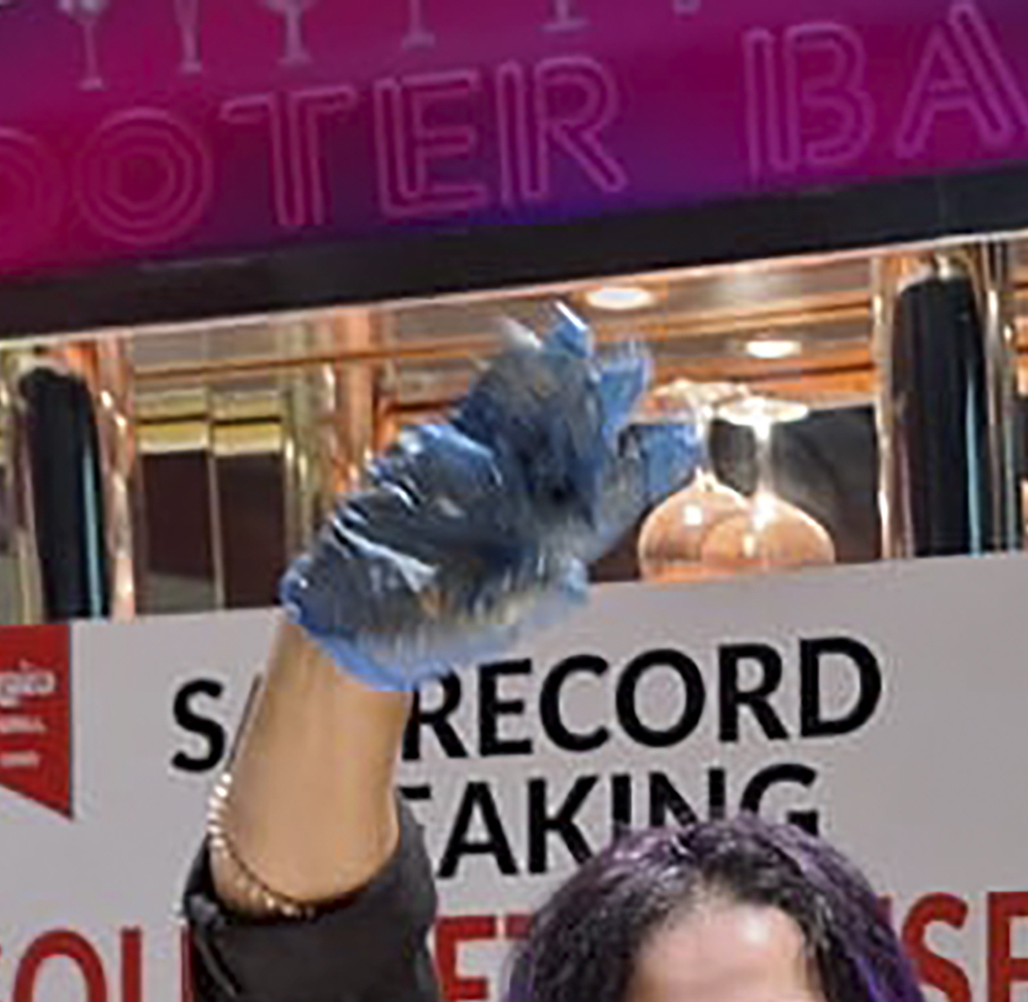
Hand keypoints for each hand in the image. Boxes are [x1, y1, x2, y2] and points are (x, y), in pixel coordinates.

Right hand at [279, 310, 700, 691]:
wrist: (351, 617)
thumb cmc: (417, 635)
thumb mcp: (470, 628)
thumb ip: (522, 604)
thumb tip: (574, 581)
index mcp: (550, 547)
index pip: (607, 502)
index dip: (642, 468)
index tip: (676, 437)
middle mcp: (527, 506)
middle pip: (578, 448)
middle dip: (606, 408)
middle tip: (633, 366)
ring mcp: (488, 474)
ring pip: (533, 419)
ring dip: (559, 380)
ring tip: (580, 340)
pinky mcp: (443, 451)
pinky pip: (480, 408)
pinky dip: (502, 378)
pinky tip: (524, 344)